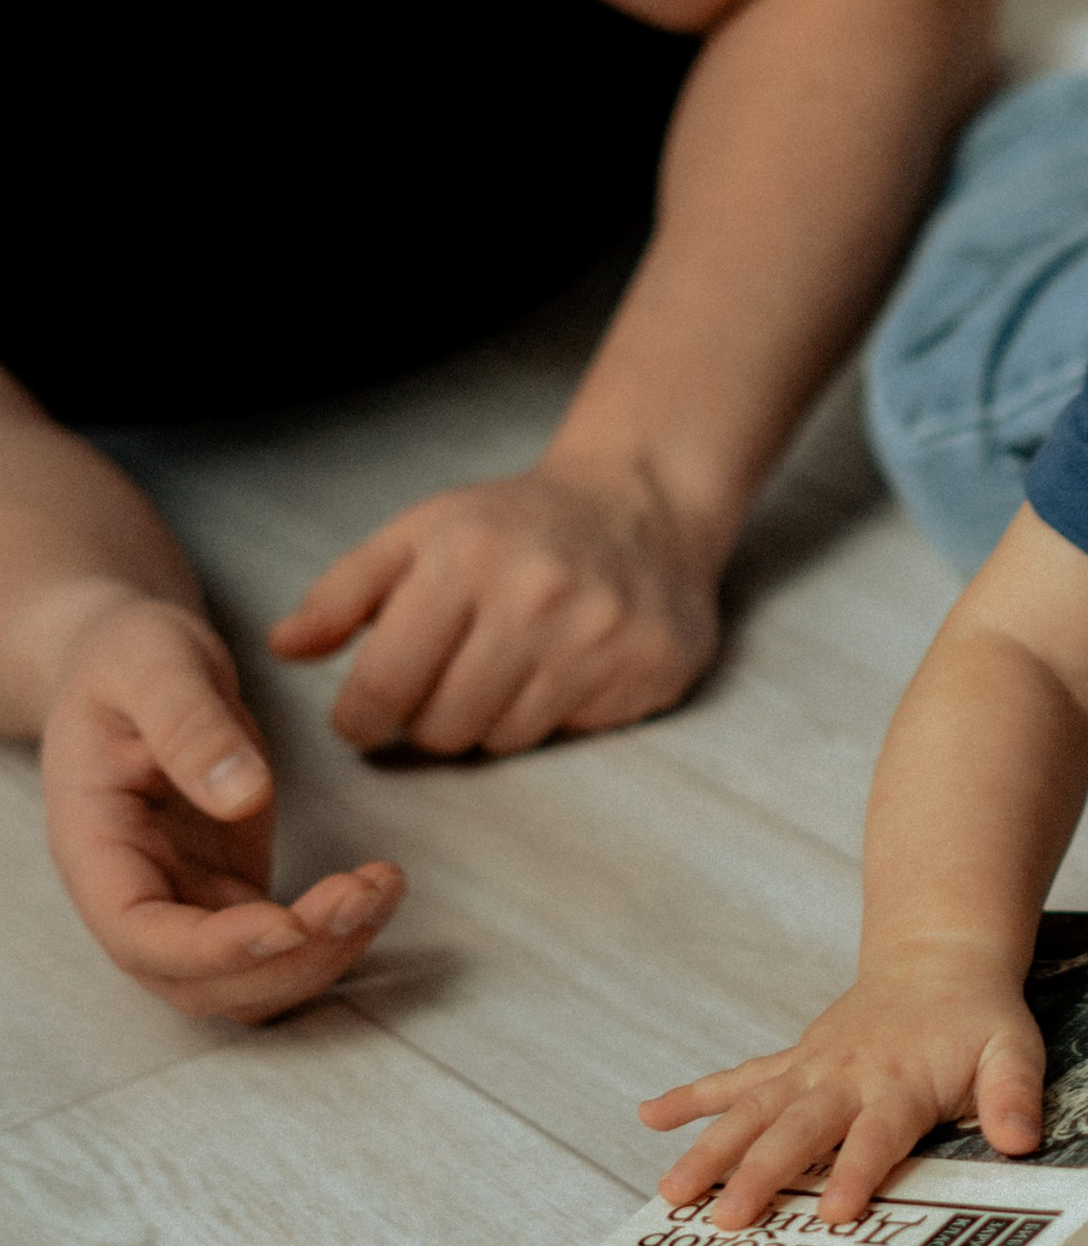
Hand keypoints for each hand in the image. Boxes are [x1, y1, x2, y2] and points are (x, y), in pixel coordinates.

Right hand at [40, 594, 402, 1019]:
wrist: (138, 663)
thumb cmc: (129, 656)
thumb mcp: (152, 663)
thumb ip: (189, 725)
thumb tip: (241, 795)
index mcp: (94, 845)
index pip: (138, 936)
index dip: (211, 951)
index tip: (287, 925)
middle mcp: (133, 892)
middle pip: (199, 983)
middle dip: (287, 962)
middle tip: (360, 895)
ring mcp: (184, 900)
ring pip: (248, 982)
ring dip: (323, 956)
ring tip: (382, 886)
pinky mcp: (231, 892)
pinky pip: (283, 946)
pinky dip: (336, 930)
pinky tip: (380, 882)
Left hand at [270, 462, 723, 756]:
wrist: (640, 504)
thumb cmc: (512, 526)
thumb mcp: (419, 534)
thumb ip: (342, 593)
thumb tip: (282, 648)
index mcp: (463, 555)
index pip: (382, 685)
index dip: (360, 718)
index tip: (365, 712)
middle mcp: (535, 594)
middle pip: (440, 728)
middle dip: (426, 719)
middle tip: (443, 683)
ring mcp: (597, 633)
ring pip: (500, 740)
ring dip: (487, 719)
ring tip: (503, 668)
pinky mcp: (647, 665)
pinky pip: (564, 734)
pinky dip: (549, 715)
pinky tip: (560, 668)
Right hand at [641, 941, 1048, 1228]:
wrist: (939, 959)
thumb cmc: (979, 1018)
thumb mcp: (1013, 1050)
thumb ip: (1014, 1095)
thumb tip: (1023, 1141)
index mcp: (899, 1084)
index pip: (876, 1135)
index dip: (857, 1172)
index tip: (833, 1214)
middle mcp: (845, 1078)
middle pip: (798, 1130)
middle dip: (760, 1175)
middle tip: (726, 1220)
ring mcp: (810, 1069)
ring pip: (752, 1111)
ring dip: (710, 1149)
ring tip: (670, 1192)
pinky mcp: (793, 1063)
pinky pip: (737, 1080)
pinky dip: (693, 1097)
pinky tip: (649, 1117)